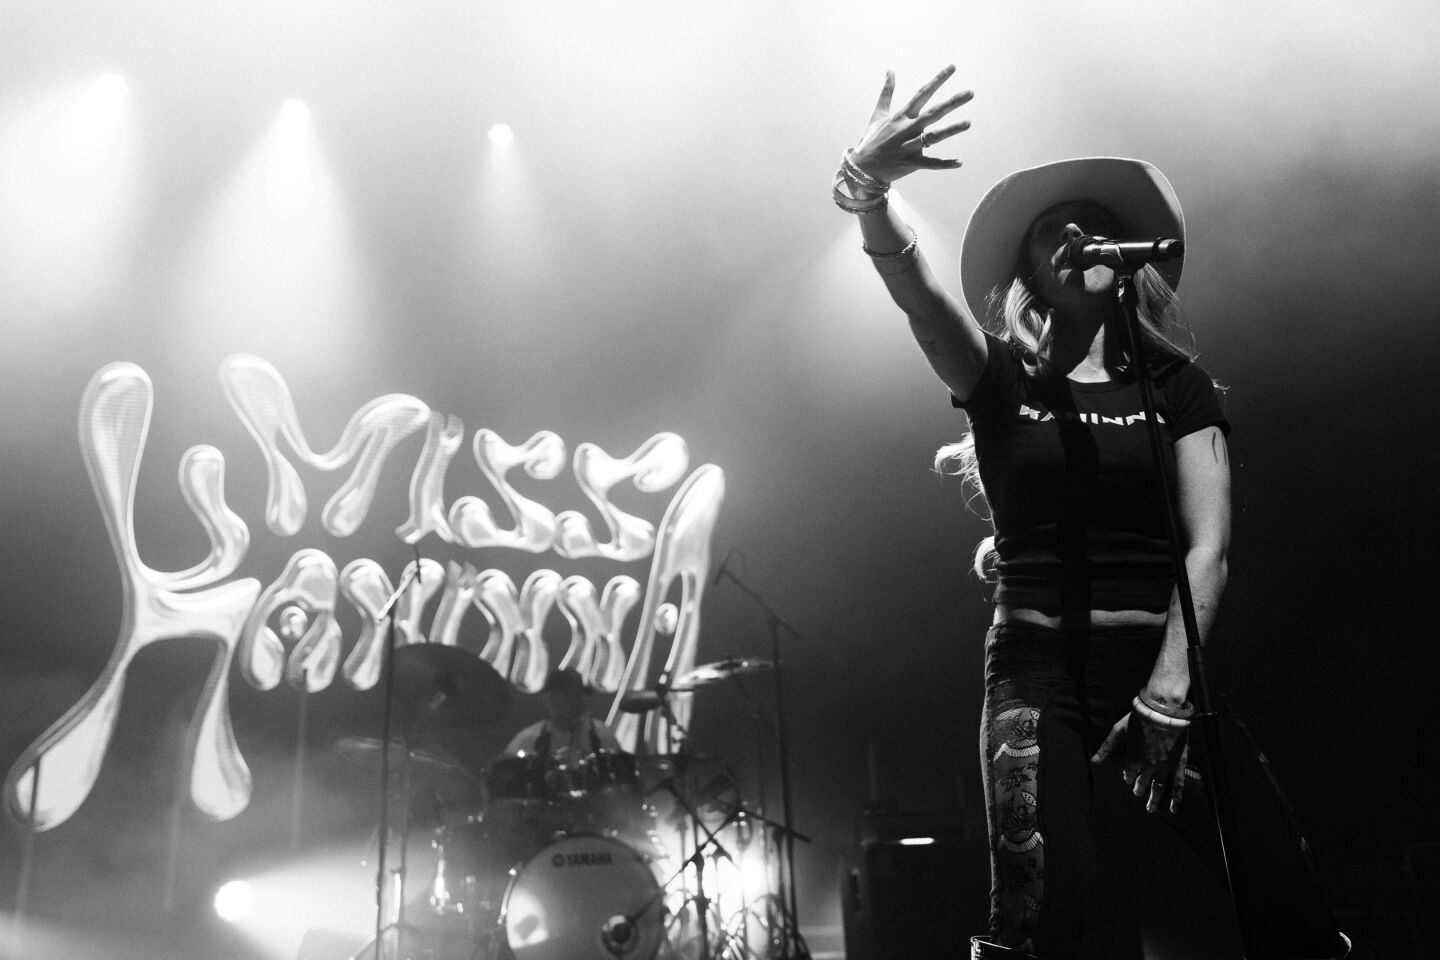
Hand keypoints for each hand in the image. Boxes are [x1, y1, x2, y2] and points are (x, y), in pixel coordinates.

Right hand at [850, 65, 973, 184]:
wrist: (862, 168)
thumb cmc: (872, 140)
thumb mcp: (878, 114)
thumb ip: (886, 92)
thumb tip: (890, 70)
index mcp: (901, 116)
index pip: (922, 93)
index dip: (938, 80)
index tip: (953, 67)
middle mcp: (907, 129)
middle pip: (933, 113)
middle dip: (952, 103)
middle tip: (970, 93)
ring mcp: (908, 146)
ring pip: (933, 137)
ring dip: (951, 130)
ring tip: (968, 123)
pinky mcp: (910, 164)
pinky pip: (930, 164)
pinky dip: (944, 164)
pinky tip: (959, 162)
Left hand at [1091, 705, 1189, 813]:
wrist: (1163, 711)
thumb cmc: (1139, 718)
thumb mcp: (1118, 731)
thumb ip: (1107, 748)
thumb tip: (1093, 762)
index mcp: (1133, 758)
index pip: (1128, 773)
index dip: (1128, 776)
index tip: (1128, 778)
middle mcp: (1148, 766)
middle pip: (1142, 781)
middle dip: (1138, 787)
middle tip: (1137, 792)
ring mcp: (1164, 766)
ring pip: (1158, 787)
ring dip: (1153, 799)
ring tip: (1150, 808)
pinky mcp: (1179, 763)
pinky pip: (1178, 784)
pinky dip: (1176, 798)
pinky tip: (1173, 809)